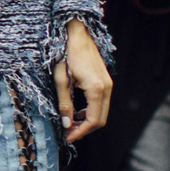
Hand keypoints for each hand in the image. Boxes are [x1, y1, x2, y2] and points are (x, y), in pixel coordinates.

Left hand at [54, 17, 111, 142]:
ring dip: (87, 121)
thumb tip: (66, 124)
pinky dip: (90, 111)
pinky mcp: (105, 81)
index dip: (80, 132)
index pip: (92, 120)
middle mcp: (106, 88)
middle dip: (84, 130)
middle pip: (100, 119)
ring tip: (70, 124)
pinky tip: (77, 111)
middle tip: (68, 134)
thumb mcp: (61, 80)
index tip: (67, 138)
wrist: (77, 32)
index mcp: (96, 89)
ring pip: (102, 112)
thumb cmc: (67, 53)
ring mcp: (108, 84)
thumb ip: (64, 103)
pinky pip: (101, 103)